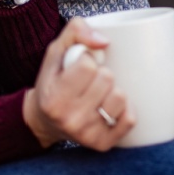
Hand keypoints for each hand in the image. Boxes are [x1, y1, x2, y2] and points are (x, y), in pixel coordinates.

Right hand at [23, 18, 134, 148]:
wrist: (44, 120)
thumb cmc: (53, 81)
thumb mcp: (56, 51)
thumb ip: (76, 31)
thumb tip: (104, 41)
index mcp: (54, 97)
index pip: (88, 66)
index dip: (87, 59)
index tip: (79, 66)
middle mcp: (69, 119)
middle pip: (107, 80)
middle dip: (101, 74)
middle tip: (89, 81)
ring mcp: (86, 134)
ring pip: (120, 98)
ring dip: (113, 90)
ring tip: (99, 93)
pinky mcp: (102, 144)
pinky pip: (129, 120)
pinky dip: (125, 109)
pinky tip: (111, 106)